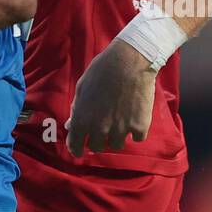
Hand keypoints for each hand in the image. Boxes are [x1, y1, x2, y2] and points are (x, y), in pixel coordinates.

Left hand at [65, 39, 155, 157]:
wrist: (129, 61)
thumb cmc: (101, 70)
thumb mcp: (82, 88)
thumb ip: (77, 109)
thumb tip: (71, 126)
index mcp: (82, 119)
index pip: (75, 145)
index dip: (76, 148)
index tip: (79, 150)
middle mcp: (100, 128)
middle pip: (98, 147)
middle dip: (98, 140)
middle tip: (103, 128)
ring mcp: (121, 129)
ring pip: (117, 145)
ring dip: (116, 136)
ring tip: (120, 120)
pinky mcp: (140, 127)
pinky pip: (136, 138)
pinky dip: (135, 130)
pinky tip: (134, 117)